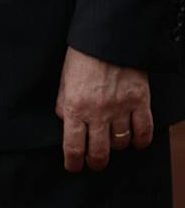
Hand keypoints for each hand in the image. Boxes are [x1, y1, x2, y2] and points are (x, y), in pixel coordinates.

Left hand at [55, 46, 154, 172]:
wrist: (109, 39)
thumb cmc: (82, 57)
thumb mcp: (63, 79)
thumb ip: (63, 103)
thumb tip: (63, 121)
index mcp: (74, 107)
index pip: (73, 145)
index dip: (73, 162)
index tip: (73, 168)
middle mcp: (97, 113)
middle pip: (98, 151)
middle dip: (95, 162)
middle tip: (94, 164)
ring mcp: (121, 109)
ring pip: (121, 143)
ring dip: (116, 148)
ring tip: (112, 146)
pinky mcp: (140, 102)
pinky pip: (143, 131)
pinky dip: (141, 141)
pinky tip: (136, 143)